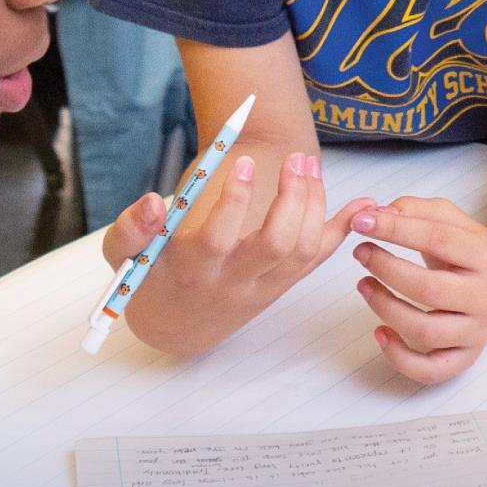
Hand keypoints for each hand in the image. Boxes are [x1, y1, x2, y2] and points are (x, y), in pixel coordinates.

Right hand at [101, 157, 374, 357]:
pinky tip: (361, 204)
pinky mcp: (282, 285)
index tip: (243, 159)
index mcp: (194, 269)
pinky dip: (342, 231)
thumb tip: (154, 201)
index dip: (234, 200)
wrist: (175, 327)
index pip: (220, 238)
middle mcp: (234, 280)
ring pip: (302, 251)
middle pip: (276, 245)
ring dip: (314, 206)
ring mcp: (264, 285)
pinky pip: (318, 259)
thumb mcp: (124, 257)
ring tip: (307, 165)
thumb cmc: (148, 279)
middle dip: (292, 200)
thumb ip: (132, 229)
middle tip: (296, 159)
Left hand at [350, 197, 486, 384]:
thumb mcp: (449, 219)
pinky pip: (430, 370)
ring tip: (363, 285)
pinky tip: (379, 332)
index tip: (360, 222)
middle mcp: (486, 296)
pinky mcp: (465, 358)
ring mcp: (477, 331)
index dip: (395, 230)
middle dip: (387, 269)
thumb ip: (414, 210)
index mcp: (486, 256)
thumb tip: (377, 215)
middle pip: (431, 289)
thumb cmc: (466, 250)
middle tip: (360, 252)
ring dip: (385, 308)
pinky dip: (399, 357)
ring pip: (426, 331)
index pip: (438, 239)